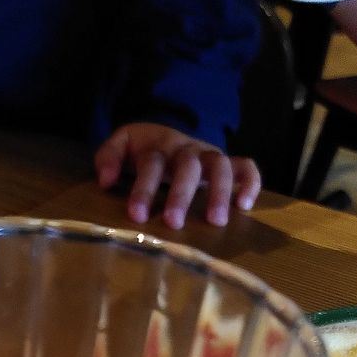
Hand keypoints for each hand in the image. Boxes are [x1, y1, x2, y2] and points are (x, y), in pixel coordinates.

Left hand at [95, 123, 260, 229]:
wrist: (168, 133)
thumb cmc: (144, 149)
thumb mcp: (122, 144)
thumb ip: (108, 157)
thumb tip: (105, 181)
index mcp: (159, 146)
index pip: (152, 164)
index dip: (144, 188)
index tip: (137, 215)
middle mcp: (187, 150)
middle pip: (188, 166)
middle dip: (181, 194)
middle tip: (173, 223)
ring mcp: (209, 156)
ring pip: (220, 165)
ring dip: (220, 192)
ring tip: (216, 222)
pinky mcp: (228, 164)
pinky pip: (246, 167)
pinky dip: (250, 183)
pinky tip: (245, 206)